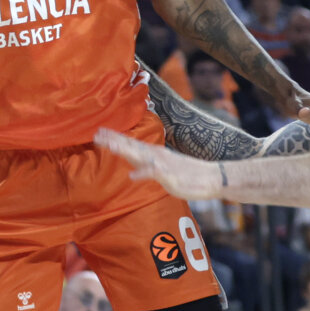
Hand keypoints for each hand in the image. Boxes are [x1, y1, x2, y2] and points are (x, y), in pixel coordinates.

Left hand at [95, 129, 222, 199]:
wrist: (213, 177)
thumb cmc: (190, 175)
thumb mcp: (166, 168)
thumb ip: (150, 167)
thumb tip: (136, 167)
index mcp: (155, 154)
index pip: (132, 144)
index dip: (116, 139)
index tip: (100, 133)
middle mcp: (157, 156)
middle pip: (132, 146)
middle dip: (114, 140)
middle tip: (97, 133)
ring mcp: (164, 165)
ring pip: (141, 156)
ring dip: (125, 150)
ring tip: (110, 145)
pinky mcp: (171, 176)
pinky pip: (155, 174)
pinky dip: (143, 172)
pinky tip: (132, 174)